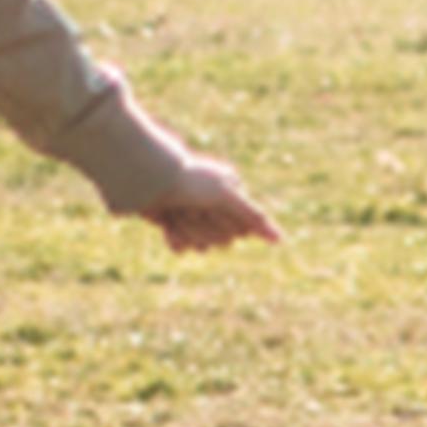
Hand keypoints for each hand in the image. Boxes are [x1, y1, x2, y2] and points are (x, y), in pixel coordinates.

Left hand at [141, 145, 282, 255]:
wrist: (146, 179)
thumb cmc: (188, 182)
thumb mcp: (224, 197)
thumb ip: (252, 217)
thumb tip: (279, 240)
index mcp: (235, 191)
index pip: (241, 230)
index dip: (222, 223)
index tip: (207, 205)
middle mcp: (218, 204)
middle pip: (222, 240)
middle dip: (202, 228)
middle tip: (187, 207)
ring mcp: (197, 215)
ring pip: (202, 245)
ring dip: (186, 231)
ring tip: (174, 213)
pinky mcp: (177, 223)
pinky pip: (185, 246)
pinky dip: (175, 238)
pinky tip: (168, 226)